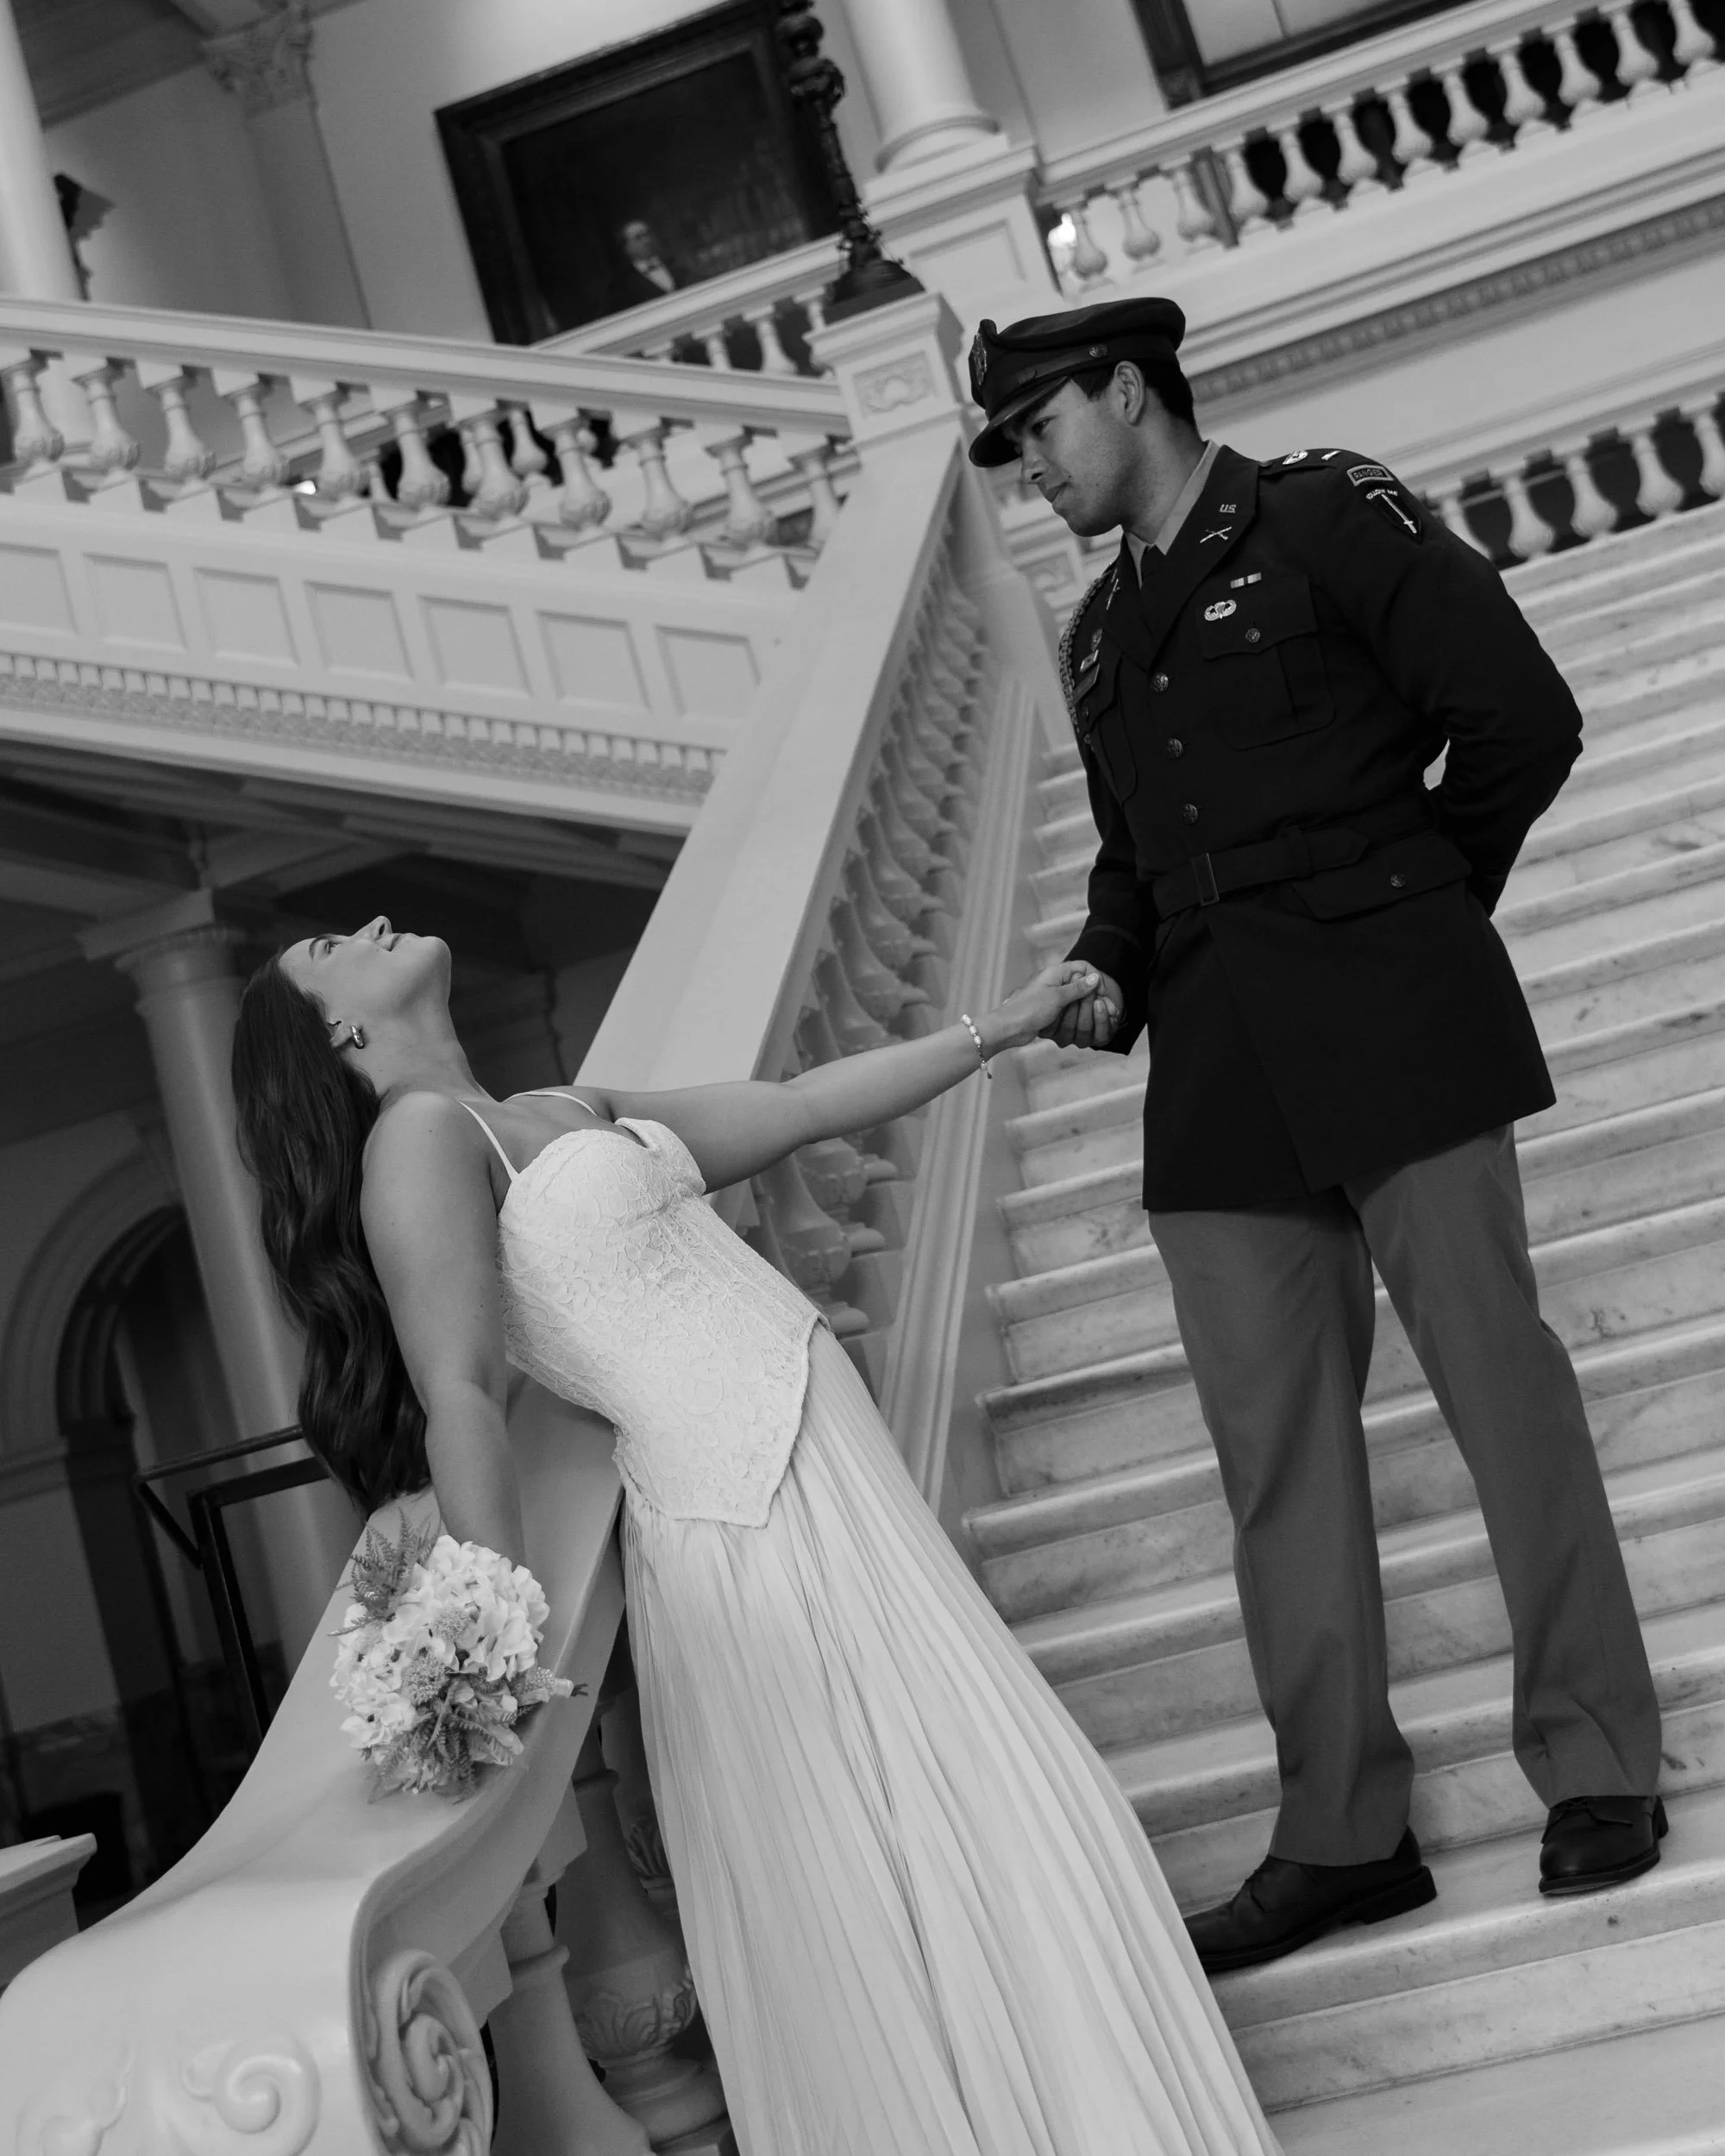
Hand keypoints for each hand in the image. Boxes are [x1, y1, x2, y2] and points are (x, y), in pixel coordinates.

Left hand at [981, 962, 1111, 1055]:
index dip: (1093, 978)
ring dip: (1080, 1007)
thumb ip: (1077, 987)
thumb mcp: (1056, 997)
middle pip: (1080, 982)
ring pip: (1074, 998)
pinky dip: (1071, 1015)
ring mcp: (1051, 996)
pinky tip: (1075, 1022)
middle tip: (1097, 1008)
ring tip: (1084, 1017)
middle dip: (1089, 995)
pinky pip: (1066, 1009)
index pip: (1082, 966)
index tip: (1101, 993)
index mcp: (1055, 972)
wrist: (1008, 1028)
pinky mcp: (1049, 1009)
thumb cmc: (1028, 1009)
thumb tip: (1094, 977)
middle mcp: (1054, 981)